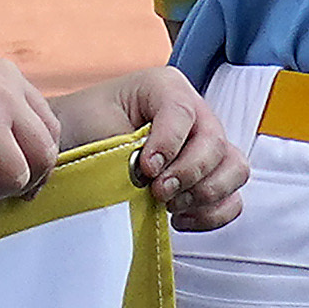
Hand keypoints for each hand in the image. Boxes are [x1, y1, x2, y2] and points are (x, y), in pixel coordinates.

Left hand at [56, 67, 248, 231]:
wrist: (73, 145)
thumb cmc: (82, 127)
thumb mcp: (93, 125)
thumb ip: (123, 148)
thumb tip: (145, 177)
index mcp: (165, 88)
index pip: (183, 111)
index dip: (169, 143)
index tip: (146, 169)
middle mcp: (194, 113)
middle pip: (216, 143)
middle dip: (188, 173)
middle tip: (157, 192)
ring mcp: (205, 146)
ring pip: (235, 169)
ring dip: (205, 194)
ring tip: (168, 205)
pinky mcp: (208, 177)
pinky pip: (231, 199)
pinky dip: (211, 214)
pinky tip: (178, 218)